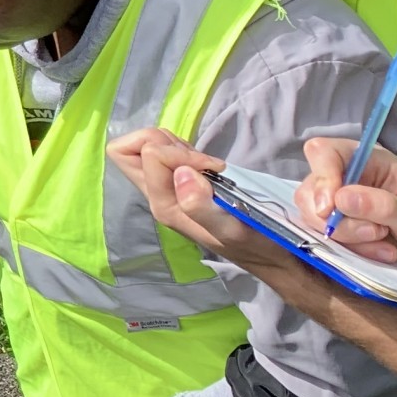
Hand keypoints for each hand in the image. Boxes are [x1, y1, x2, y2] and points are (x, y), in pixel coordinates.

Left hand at [107, 127, 272, 266]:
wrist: (269, 255)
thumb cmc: (254, 244)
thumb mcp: (232, 230)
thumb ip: (201, 206)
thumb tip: (181, 173)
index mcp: (164, 205)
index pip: (148, 156)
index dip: (178, 153)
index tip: (211, 168)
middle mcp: (158, 195)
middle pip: (127, 151)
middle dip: (163, 142)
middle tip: (200, 159)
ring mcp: (167, 187)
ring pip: (149, 146)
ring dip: (178, 146)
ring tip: (207, 166)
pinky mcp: (179, 182)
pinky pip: (167, 151)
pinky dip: (185, 149)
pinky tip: (207, 166)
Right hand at [295, 137, 396, 267]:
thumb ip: (382, 205)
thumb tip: (340, 198)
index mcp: (367, 161)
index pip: (323, 153)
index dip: (321, 178)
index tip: (331, 209)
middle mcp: (348, 178)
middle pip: (310, 191)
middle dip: (337, 220)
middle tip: (375, 233)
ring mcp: (341, 205)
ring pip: (315, 219)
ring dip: (347, 239)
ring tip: (384, 244)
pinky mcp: (343, 228)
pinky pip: (327, 239)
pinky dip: (351, 251)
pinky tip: (381, 252)